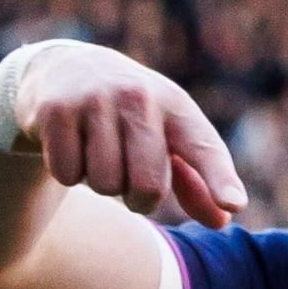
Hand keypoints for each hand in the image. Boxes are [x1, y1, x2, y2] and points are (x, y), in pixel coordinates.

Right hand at [14, 44, 249, 225]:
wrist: (65, 68)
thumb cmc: (132, 115)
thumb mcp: (169, 137)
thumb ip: (196, 181)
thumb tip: (223, 220)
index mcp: (175, 106)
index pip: (203, 147)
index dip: (219, 178)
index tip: (233, 202)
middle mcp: (138, 97)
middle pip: (148, 186)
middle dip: (140, 200)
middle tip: (130, 183)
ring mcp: (94, 101)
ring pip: (104, 185)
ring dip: (101, 184)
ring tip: (99, 154)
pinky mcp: (54, 111)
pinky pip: (67, 175)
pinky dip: (68, 174)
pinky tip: (71, 145)